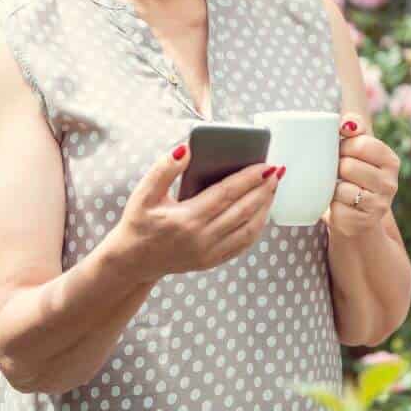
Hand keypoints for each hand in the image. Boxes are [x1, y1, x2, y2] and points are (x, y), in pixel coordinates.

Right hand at [109, 140, 281, 282]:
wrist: (132, 261)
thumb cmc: (139, 222)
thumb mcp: (143, 193)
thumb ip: (164, 169)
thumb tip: (186, 149)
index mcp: (186, 218)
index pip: (226, 194)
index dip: (249, 178)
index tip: (265, 164)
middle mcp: (201, 238)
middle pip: (243, 210)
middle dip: (264, 189)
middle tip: (277, 171)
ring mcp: (208, 253)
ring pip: (248, 229)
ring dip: (265, 207)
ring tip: (273, 188)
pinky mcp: (212, 261)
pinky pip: (243, 244)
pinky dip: (257, 227)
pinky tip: (262, 211)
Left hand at [324, 113, 399, 237]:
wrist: (355, 215)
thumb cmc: (352, 174)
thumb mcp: (356, 148)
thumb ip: (354, 127)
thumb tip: (346, 123)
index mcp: (391, 160)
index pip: (362, 144)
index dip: (344, 146)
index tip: (341, 152)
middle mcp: (391, 183)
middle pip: (349, 166)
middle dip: (336, 167)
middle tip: (338, 172)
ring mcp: (380, 205)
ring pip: (342, 188)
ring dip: (333, 187)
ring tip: (339, 188)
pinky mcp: (364, 222)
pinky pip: (337, 207)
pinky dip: (332, 205)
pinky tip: (339, 204)